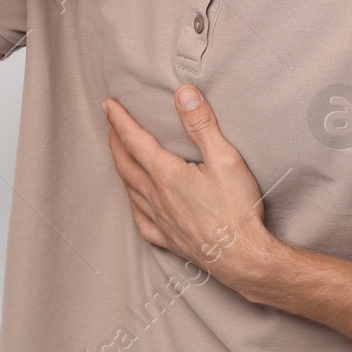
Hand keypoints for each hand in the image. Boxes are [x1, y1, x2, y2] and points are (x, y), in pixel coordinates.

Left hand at [102, 84, 281, 290]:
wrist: (244, 258)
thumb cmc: (237, 209)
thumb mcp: (225, 158)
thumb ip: (202, 124)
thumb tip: (183, 93)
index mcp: (166, 175)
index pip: (134, 140)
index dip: (119, 120)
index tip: (108, 105)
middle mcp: (157, 198)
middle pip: (125, 164)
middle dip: (115, 140)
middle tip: (110, 124)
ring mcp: (161, 221)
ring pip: (130, 190)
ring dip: (121, 168)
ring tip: (119, 156)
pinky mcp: (170, 240)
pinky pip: (142, 221)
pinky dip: (133, 205)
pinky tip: (136, 204)